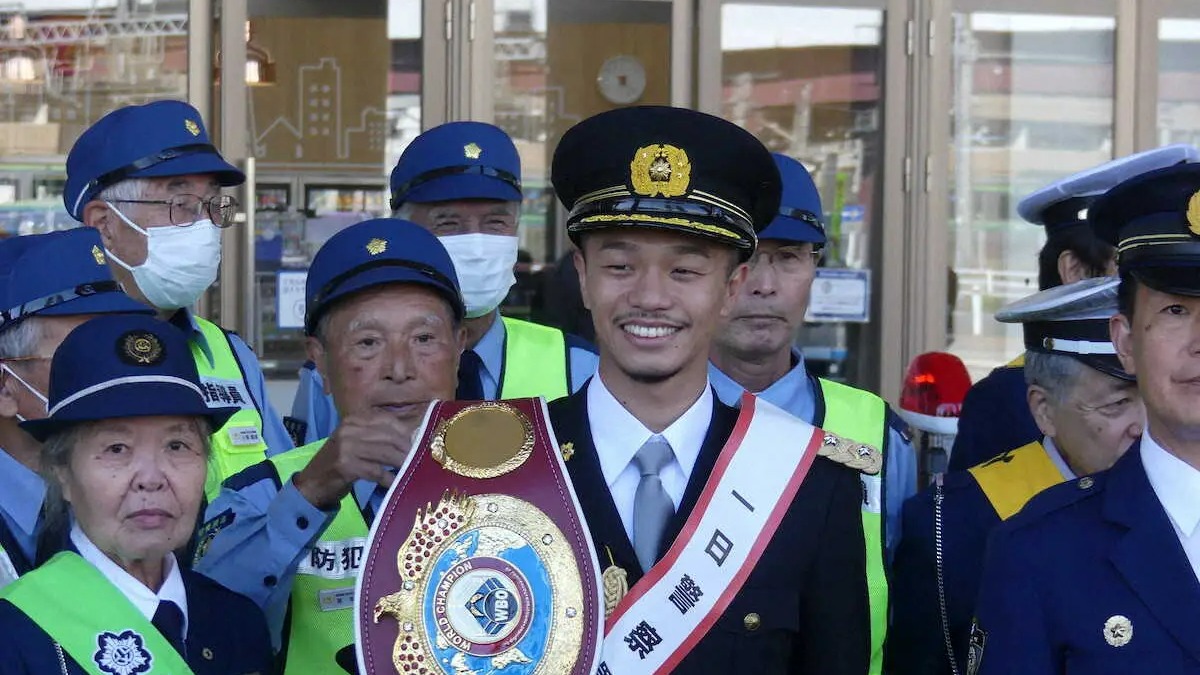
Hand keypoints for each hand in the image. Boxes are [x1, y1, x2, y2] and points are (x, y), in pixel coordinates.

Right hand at [293, 412, 413, 509]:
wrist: (312, 482)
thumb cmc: (340, 463)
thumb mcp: (356, 443)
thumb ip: (378, 438)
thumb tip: (413, 439)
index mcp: (354, 419)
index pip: (387, 421)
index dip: (406, 432)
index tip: (421, 443)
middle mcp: (349, 429)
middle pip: (389, 437)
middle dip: (407, 449)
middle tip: (420, 460)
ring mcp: (346, 446)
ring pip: (385, 453)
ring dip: (402, 464)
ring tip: (412, 471)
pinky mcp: (346, 465)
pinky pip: (375, 471)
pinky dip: (388, 478)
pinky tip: (395, 484)